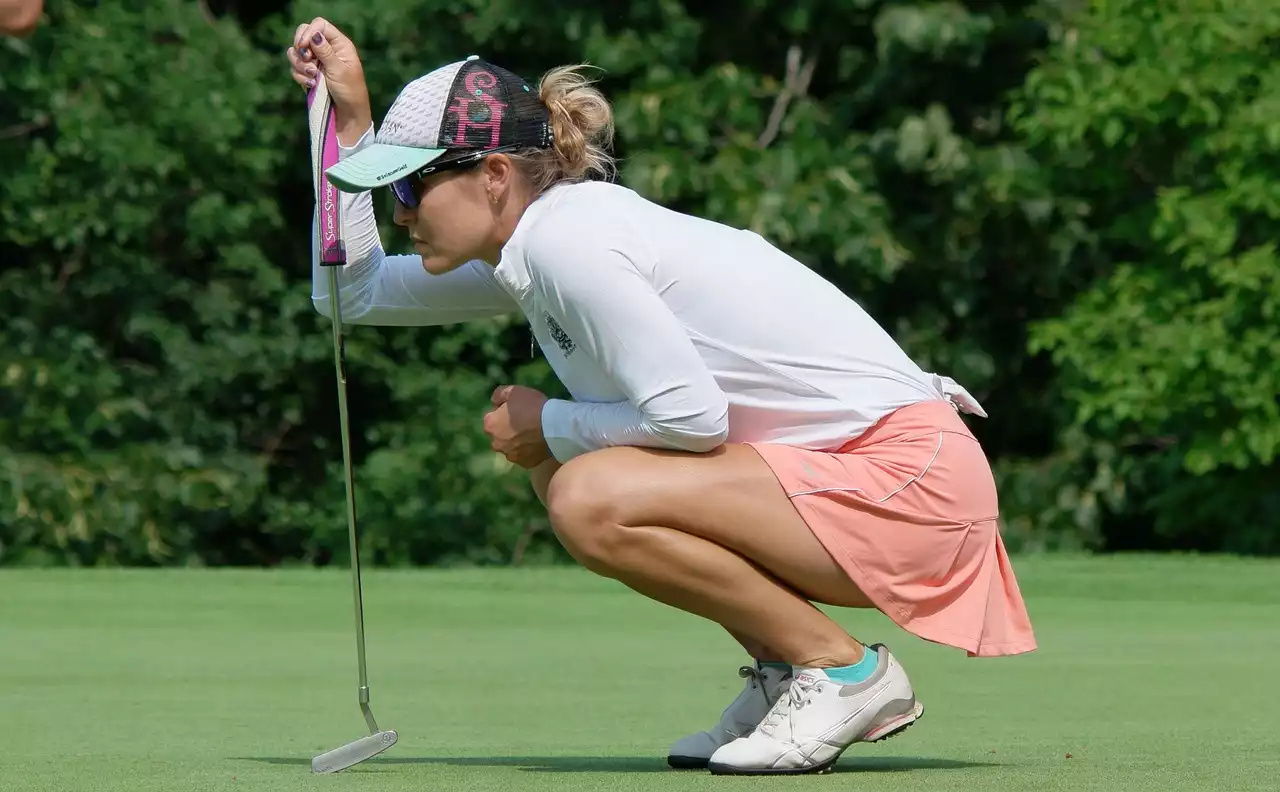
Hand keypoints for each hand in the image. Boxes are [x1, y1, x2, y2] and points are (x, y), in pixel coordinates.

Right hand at [287, 17, 371, 142]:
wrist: (347, 115)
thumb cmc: (350, 92)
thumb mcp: (339, 70)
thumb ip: (325, 52)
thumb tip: (314, 34)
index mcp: (340, 45)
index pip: (320, 25)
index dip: (309, 32)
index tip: (304, 46)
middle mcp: (327, 50)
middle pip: (304, 34)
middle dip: (301, 47)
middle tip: (307, 61)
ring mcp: (316, 61)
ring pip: (296, 52)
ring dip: (300, 65)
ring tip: (313, 78)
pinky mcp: (308, 74)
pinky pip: (295, 67)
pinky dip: (299, 76)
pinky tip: (311, 86)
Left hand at [483, 385, 552, 468]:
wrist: (554, 426)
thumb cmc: (532, 406)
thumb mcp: (514, 391)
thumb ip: (499, 395)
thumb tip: (494, 401)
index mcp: (490, 425)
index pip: (491, 418)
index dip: (503, 413)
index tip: (515, 411)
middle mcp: (496, 443)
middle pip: (500, 435)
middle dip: (507, 430)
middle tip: (524, 422)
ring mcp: (510, 455)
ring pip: (511, 447)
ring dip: (517, 442)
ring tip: (532, 433)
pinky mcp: (525, 463)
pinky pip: (524, 456)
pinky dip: (528, 451)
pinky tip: (537, 443)